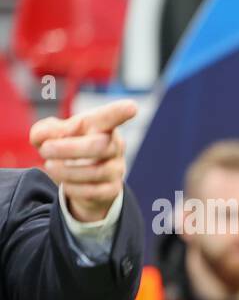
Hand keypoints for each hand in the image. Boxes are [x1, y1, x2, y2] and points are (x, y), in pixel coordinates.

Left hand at [31, 99, 137, 222]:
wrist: (80, 180)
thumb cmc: (67, 148)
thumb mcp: (51, 134)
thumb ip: (44, 131)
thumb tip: (47, 139)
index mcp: (101, 126)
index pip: (111, 117)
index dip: (120, 112)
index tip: (132, 107)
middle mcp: (114, 146)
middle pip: (98, 146)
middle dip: (68, 149)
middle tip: (45, 149)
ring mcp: (116, 169)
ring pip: (95, 171)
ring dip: (65, 170)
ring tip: (50, 166)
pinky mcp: (112, 190)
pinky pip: (93, 192)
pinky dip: (73, 188)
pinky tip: (65, 183)